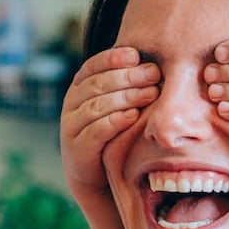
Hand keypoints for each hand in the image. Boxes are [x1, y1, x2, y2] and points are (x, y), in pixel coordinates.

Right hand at [60, 47, 159, 194]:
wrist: (95, 173)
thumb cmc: (113, 131)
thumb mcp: (118, 104)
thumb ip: (129, 84)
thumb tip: (157, 64)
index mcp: (80, 86)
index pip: (93, 66)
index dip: (113, 58)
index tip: (136, 55)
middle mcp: (72, 103)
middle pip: (98, 84)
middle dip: (128, 77)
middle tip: (154, 74)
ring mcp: (72, 126)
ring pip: (97, 106)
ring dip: (126, 97)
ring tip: (151, 93)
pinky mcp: (77, 148)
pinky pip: (95, 131)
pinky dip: (115, 121)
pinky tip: (133, 116)